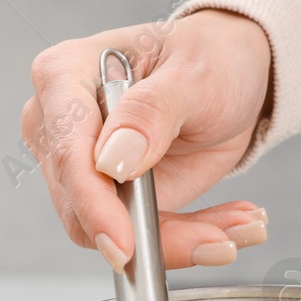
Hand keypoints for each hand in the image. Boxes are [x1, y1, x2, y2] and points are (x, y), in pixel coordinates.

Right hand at [22, 9, 273, 270]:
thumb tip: (111, 161)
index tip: (125, 244)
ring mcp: (80, 168)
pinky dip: (189, 241)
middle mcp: (59, 126)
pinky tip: (229, 225)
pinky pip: (138, 239)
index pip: (67, 154)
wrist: (231, 75)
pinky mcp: (110, 200)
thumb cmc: (208, 56)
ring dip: (182, 241)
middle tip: (221, 237)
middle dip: (156, 233)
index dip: (93, 205)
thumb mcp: (195, 72)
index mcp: (64, 76)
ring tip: (241, 224)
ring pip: (113, 234)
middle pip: (83, 209)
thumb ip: (152, 111)